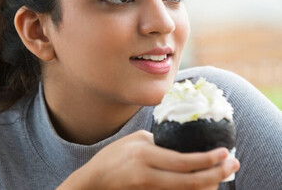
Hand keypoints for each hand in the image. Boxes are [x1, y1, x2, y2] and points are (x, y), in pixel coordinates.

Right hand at [58, 130, 239, 189]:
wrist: (94, 181)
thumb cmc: (113, 156)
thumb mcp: (135, 141)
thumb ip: (160, 143)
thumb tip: (183, 144)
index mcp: (145, 156)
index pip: (184, 161)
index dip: (208, 159)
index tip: (225, 153)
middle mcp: (148, 176)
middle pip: (191, 182)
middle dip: (217, 175)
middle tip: (233, 165)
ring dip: (209, 185)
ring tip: (222, 174)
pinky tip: (203, 183)